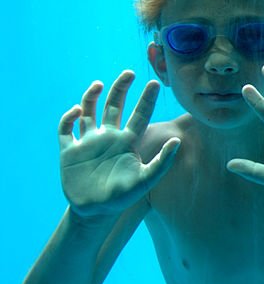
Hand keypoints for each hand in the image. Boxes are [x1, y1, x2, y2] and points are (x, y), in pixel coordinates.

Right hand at [58, 71, 179, 217]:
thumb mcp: (146, 180)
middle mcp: (108, 137)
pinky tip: (75, 111)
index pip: (139, 115)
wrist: (95, 211)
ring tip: (99, 84)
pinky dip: (68, 118)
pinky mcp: (69, 151)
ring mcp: (88, 142)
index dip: (146, 99)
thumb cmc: (123, 196)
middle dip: (120, 89)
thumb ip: (162, 162)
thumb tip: (177, 141)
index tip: (154, 83)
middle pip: (114, 106)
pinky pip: (66, 130)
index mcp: (127, 141)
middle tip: (129, 73)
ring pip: (89, 112)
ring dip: (92, 97)